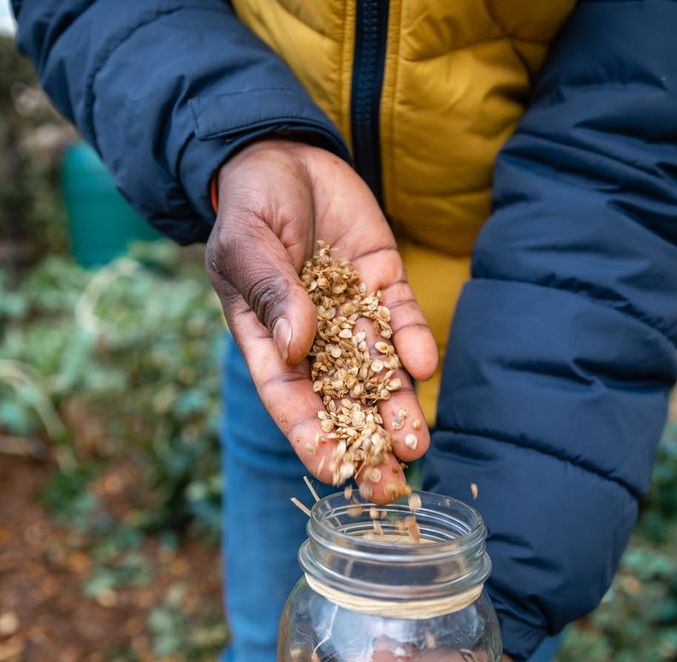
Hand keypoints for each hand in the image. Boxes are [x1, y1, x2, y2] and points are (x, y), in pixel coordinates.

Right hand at [206, 140, 437, 501]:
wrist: (282, 153)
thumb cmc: (249, 204)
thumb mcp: (246, 245)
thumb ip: (271, 291)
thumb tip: (297, 344)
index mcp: (268, 339)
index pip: (288, 398)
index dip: (310, 435)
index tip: (333, 472)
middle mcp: (314, 337)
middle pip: (342, 400)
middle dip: (366, 443)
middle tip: (389, 485)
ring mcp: (351, 313)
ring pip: (379, 371)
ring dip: (398, 407)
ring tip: (418, 443)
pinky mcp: (383, 286)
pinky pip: (401, 320)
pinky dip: (412, 342)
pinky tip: (423, 365)